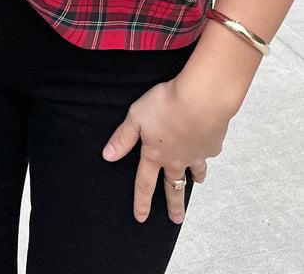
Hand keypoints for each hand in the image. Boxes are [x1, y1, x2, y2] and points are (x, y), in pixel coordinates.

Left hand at [102, 75, 229, 223]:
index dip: (141, 201)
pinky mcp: (213, 145)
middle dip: (174, 205)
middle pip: (174, 187)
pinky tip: (208, 146)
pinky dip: (207, 151)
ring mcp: (197, 154)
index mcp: (155, 154)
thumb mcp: (136, 117)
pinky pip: (209, 152)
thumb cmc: (165, 105)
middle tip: (177, 219)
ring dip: (195, 178)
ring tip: (196, 182)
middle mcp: (177, 159)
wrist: (201, 100)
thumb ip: (123, 138)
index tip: (141, 218)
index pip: (145, 183)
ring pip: (195, 172)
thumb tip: (108, 156)